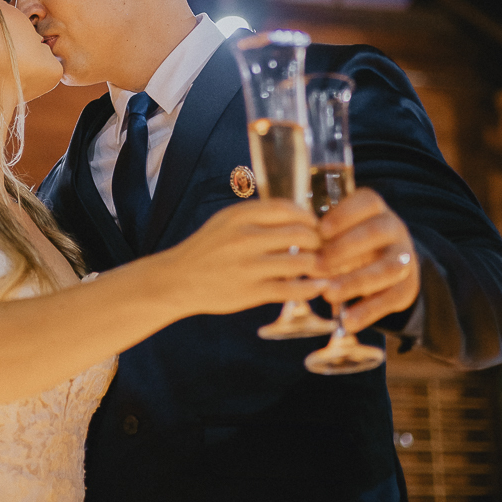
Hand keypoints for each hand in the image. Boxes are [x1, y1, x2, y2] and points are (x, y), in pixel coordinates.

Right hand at [165, 199, 326, 316]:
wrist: (178, 279)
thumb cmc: (206, 249)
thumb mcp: (225, 221)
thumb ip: (257, 216)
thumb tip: (297, 215)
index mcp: (239, 216)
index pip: (286, 209)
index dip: (307, 215)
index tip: (314, 223)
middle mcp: (245, 238)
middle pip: (300, 233)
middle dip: (318, 240)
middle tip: (322, 246)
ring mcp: (249, 266)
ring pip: (300, 262)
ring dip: (317, 264)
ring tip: (320, 266)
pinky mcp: (251, 292)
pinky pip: (292, 289)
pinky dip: (311, 288)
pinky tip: (318, 286)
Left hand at [319, 188, 419, 331]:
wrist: (387, 262)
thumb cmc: (348, 239)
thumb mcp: (338, 229)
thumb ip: (320, 234)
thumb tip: (295, 248)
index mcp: (374, 208)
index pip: (365, 203)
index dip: (344, 215)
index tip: (321, 230)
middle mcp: (393, 228)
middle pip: (374, 233)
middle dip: (344, 249)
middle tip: (317, 265)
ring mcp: (403, 257)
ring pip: (385, 268)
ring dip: (355, 281)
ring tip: (329, 294)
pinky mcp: (406, 286)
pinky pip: (390, 298)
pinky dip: (368, 311)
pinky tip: (348, 321)